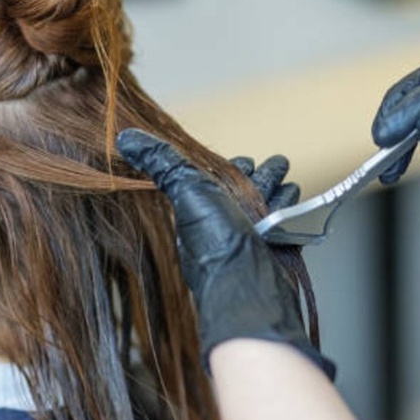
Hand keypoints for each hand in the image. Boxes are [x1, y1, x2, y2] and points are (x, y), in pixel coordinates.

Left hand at [116, 129, 334, 377]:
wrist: (248, 281)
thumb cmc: (214, 242)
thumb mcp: (184, 189)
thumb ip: (160, 161)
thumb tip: (126, 139)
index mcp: (202, 209)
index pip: (216, 181)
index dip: (229, 167)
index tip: (241, 158)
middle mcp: (226, 222)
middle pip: (246, 190)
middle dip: (260, 173)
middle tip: (275, 162)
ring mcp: (252, 236)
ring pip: (268, 202)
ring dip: (277, 185)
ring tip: (284, 173)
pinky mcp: (276, 246)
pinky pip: (285, 220)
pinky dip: (290, 205)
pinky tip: (294, 195)